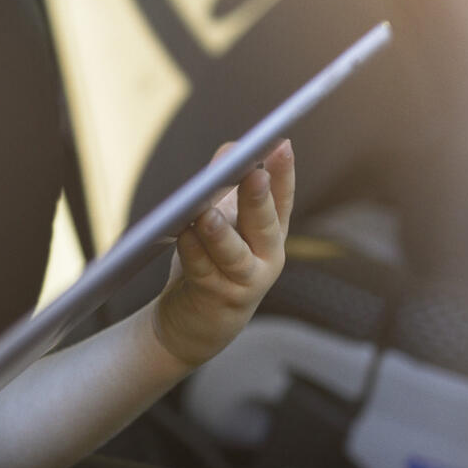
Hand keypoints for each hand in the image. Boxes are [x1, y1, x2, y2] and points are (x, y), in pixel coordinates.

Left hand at [149, 140, 294, 367]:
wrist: (193, 324)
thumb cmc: (210, 263)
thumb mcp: (223, 220)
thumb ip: (227, 184)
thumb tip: (233, 147)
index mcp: (270, 234)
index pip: (282, 200)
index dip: (284, 173)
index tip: (282, 143)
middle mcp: (265, 258)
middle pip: (264, 225)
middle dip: (258, 198)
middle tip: (254, 172)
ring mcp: (244, 282)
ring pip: (234, 255)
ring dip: (221, 233)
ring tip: (208, 214)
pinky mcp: (217, 299)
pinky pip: (202, 272)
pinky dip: (192, 253)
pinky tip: (182, 236)